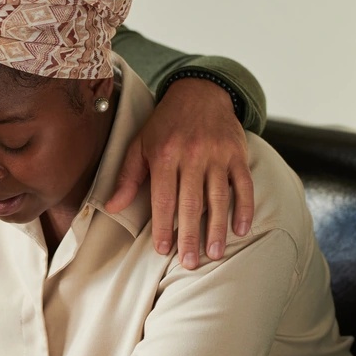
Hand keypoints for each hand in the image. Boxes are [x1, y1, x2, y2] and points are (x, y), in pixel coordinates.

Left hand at [105, 78, 253, 268]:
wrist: (199, 92)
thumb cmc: (164, 124)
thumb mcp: (139, 144)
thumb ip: (127, 177)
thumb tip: (111, 207)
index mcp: (165, 155)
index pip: (164, 198)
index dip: (164, 226)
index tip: (163, 250)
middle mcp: (193, 155)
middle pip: (191, 203)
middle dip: (190, 236)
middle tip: (190, 263)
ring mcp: (218, 155)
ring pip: (218, 197)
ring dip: (217, 228)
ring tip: (215, 254)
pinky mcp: (237, 154)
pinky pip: (244, 185)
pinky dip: (244, 208)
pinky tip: (241, 230)